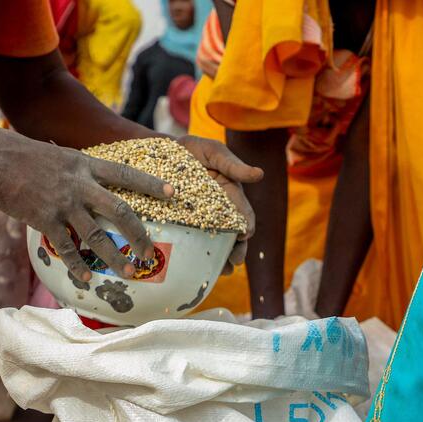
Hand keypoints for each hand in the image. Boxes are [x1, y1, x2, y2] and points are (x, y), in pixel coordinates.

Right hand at [0, 131, 172, 281]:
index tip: (174, 193)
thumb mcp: (57, 157)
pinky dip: (79, 266)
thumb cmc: (20, 156)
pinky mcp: (44, 220)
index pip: (126, 174)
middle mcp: (80, 184)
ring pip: (98, 236)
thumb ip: (76, 173)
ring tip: (130, 273)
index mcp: (85, 164)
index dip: (151, 184)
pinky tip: (87, 279)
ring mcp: (63, 203)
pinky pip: (68, 248)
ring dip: (116, 257)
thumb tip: (88, 187)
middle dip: (139, 234)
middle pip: (121, 211)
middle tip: (150, 252)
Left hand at [177, 134, 264, 273]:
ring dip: (221, 259)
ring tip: (220, 271)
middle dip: (237, 250)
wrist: (162, 152)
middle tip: (235, 261)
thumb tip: (260, 174)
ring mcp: (202, 220)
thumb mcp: (213, 152)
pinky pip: (192, 243)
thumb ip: (233, 165)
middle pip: (233, 235)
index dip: (246, 227)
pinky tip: (196, 268)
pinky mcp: (184, 225)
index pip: (244, 215)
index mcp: (231, 195)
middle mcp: (219, 211)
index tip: (244, 235)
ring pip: (216, 243)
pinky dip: (197, 256)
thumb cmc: (193, 149)